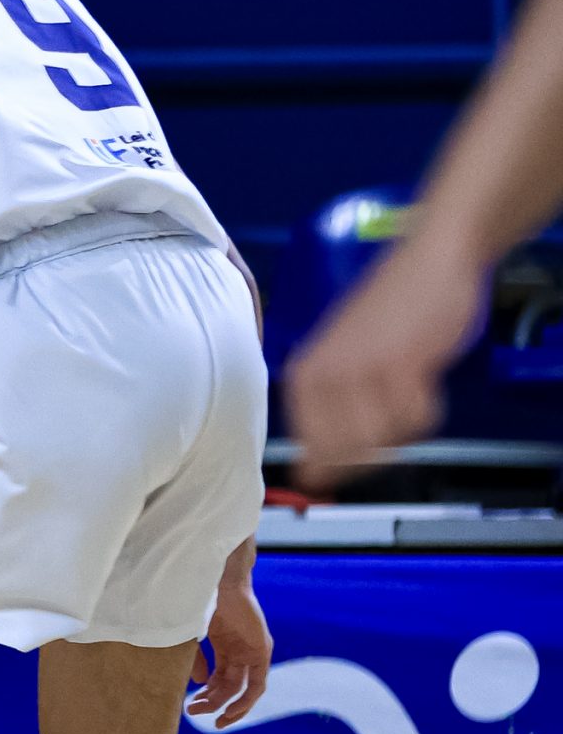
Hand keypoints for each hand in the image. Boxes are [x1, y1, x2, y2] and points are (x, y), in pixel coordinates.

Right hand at [188, 570, 272, 728]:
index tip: (190, 706)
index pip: (220, 679)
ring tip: (209, 716)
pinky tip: (232, 710)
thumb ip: (197, 660)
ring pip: (244, 688)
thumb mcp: (194, 637)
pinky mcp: (262, 650)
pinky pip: (258, 682)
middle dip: (212, 702)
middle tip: (193, 711)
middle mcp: (241, 651)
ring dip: (227, 704)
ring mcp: (253, 651)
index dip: (207, 696)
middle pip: (230, 687)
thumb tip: (199, 684)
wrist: (218, 580)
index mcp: (226, 647)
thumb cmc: (203, 603)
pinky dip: (247, 699)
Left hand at [284, 244, 482, 490]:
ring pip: (385, 439)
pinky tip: (423, 382)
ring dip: (404, 428)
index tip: (343, 473)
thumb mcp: (341, 358)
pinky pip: (417, 418)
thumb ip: (327, 410)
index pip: (311, 451)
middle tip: (390, 424)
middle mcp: (326, 376)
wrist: (430, 259)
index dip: (332, 470)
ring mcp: (363, 371)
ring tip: (407, 393)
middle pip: (348, 452)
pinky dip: (427, 410)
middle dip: (373, 453)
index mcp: (304, 376)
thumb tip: (313, 474)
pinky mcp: (403, 364)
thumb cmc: (388, 310)